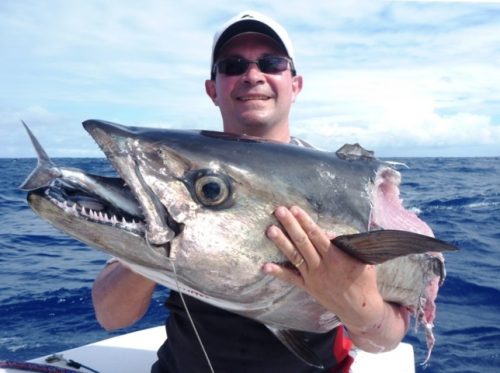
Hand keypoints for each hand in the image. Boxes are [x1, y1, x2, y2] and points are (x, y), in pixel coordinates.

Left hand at [262, 206, 385, 333]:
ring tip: (270, 230)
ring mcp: (312, 277)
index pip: (317, 235)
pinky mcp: (307, 287)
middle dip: (291, 225)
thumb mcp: (361, 260)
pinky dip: (278, 272)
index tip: (295, 209)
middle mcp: (321, 266)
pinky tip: (265, 266)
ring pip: (294, 257)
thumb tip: (326, 232)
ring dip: (281, 242)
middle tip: (279, 211)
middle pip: (303, 242)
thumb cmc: (364, 281)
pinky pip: (291, 279)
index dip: (305, 222)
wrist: (360, 309)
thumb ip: (344, 245)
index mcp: (336, 257)